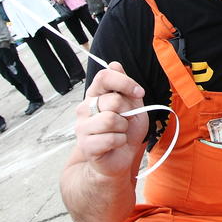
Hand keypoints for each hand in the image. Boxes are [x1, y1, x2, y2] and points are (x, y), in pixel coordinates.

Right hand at [75, 62, 147, 178]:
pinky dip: (120, 141)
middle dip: (128, 112)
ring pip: (111, 120)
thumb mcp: (133, 105)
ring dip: (124, 128)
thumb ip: (125, 86)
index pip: (104, 76)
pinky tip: (116, 143)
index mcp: (96, 95)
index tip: (139, 92)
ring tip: (120, 132)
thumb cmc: (126, 129)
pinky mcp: (85, 145)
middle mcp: (85, 108)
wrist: (120, 157)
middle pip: (113, 100)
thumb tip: (114, 64)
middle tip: (126, 121)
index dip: (124, 82)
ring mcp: (82, 127)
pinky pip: (110, 138)